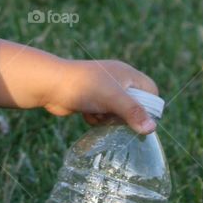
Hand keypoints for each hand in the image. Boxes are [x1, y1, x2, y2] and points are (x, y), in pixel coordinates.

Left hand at [37, 58, 159, 133]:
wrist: (50, 84)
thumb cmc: (85, 86)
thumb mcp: (113, 99)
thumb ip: (133, 113)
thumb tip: (152, 129)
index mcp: (126, 74)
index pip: (151, 90)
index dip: (150, 106)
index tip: (142, 119)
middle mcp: (116, 80)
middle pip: (134, 104)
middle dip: (125, 116)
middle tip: (117, 119)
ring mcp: (101, 89)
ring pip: (117, 112)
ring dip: (109, 119)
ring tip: (99, 116)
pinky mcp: (89, 99)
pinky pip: (102, 114)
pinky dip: (97, 118)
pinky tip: (87, 115)